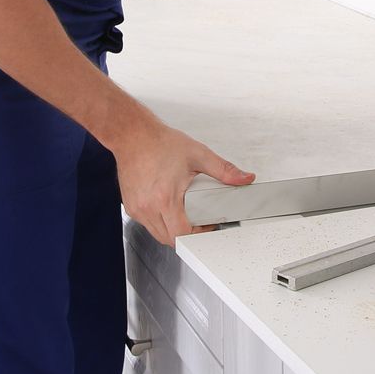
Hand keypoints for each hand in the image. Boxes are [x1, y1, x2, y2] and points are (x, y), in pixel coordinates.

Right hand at [112, 114, 254, 245]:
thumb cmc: (159, 143)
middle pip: (170, 239)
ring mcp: (137, 209)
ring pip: (157, 234)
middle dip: (187, 235)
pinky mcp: (130, 206)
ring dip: (172, 230)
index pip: (182, 234)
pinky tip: (167, 207)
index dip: (198, 234)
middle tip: (198, 220)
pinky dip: (159, 222)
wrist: (133, 134)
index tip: (206, 224)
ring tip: (183, 213)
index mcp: (166, 198)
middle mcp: (148, 207)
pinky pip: (147, 224)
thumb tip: (244, 178)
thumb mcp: (198, 154)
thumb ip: (224, 170)